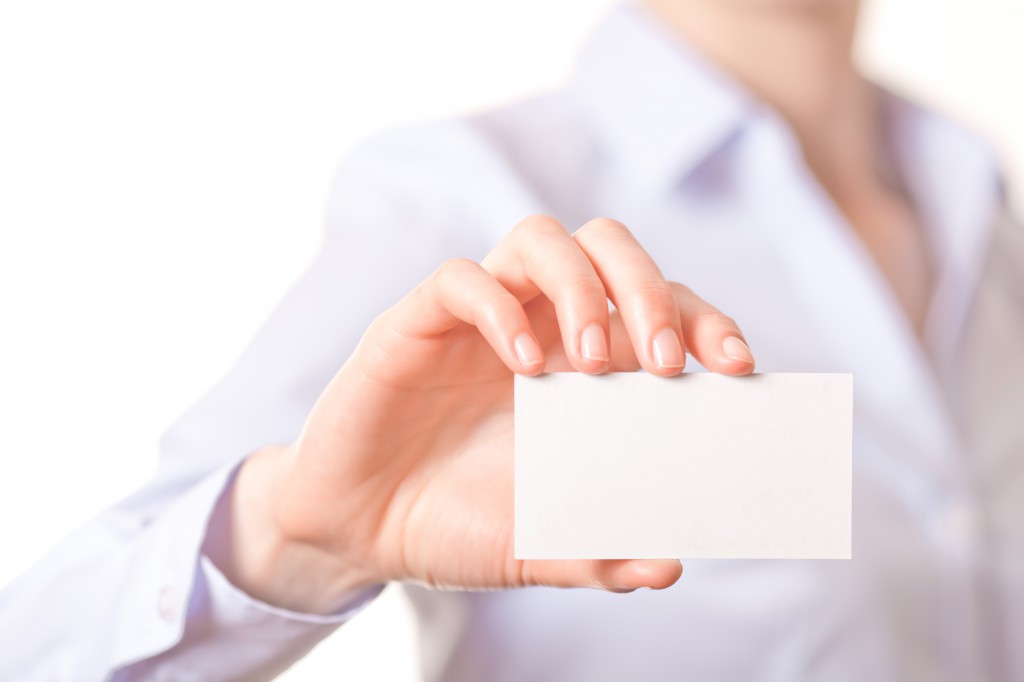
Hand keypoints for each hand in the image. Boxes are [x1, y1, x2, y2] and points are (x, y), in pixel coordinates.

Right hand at [222, 216, 755, 612]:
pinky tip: (520, 367)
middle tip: (664, 363)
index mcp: (580, 366)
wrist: (360, 531)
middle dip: (649, 289)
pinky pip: (460, 279)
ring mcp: (478, 318)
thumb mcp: (537, 548)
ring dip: (581, 286)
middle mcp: (536, 325)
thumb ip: (598, 554)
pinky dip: (497, 308)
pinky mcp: (416, 322)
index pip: (658, 308)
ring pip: (540, 238)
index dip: (704, 322)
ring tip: (593, 358)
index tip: (737, 367)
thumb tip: (670, 564)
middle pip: (608, 247)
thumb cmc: (455, 524)